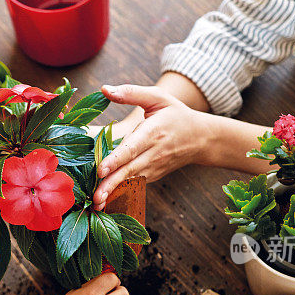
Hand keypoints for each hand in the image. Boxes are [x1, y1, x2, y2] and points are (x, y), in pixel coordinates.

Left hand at [92, 84, 211, 209]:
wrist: (200, 138)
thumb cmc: (175, 114)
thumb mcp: (157, 97)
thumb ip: (131, 93)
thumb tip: (104, 89)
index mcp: (153, 133)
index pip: (132, 148)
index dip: (116, 159)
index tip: (101, 170)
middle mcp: (153, 153)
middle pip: (129, 170)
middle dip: (111, 185)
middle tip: (95, 198)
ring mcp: (153, 167)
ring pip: (130, 181)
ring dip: (113, 193)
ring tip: (96, 205)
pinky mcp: (152, 176)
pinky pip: (133, 184)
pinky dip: (120, 193)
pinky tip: (105, 202)